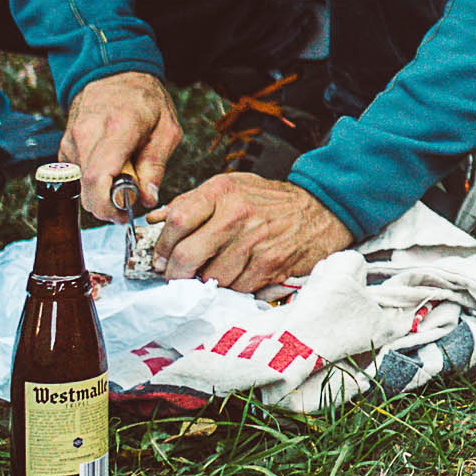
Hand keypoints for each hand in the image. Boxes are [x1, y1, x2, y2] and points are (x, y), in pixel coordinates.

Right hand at [60, 71, 180, 221]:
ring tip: (125, 178)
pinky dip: (94, 181)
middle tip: (130, 205)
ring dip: (102, 193)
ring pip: (81, 186)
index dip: (110, 205)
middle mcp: (87, 134)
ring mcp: (71, 140)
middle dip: (108, 206)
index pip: (99, 178)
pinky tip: (111, 168)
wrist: (115, 75)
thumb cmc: (145, 100)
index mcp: (117, 127)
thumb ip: (156, 165)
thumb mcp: (167, 129)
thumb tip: (147, 199)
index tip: (126, 214)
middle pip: (88, 189)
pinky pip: (77, 176)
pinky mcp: (64, 147)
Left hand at [152, 173, 350, 294]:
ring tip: (217, 273)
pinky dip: (235, 287)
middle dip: (177, 274)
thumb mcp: (232, 188)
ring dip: (209, 282)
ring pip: (211, 277)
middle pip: (188, 254)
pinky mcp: (270, 263)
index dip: (162, 246)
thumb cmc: (271, 202)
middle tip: (179, 278)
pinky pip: (237, 287)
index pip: (177, 219)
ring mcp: (255, 240)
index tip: (162, 259)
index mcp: (222, 191)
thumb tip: (153, 222)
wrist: (322, 210)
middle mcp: (237, 213)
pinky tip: (241, 275)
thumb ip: (192, 203)